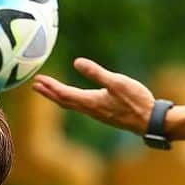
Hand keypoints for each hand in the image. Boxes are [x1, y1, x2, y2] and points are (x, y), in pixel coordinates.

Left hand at [33, 58, 154, 134]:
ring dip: (58, 97)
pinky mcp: (103, 114)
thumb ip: (96, 73)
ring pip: (72, 105)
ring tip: (49, 90)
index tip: (38, 80)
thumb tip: (77, 62)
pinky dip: (70, 100)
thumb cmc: (135, 101)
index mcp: (91, 102)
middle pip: (64, 101)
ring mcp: (97, 113)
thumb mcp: (117, 82)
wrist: (148, 121)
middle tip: (35, 85)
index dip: (50, 87)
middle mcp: (90, 110)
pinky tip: (72, 98)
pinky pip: (80, 107)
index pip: (65, 94)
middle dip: (49, 93)